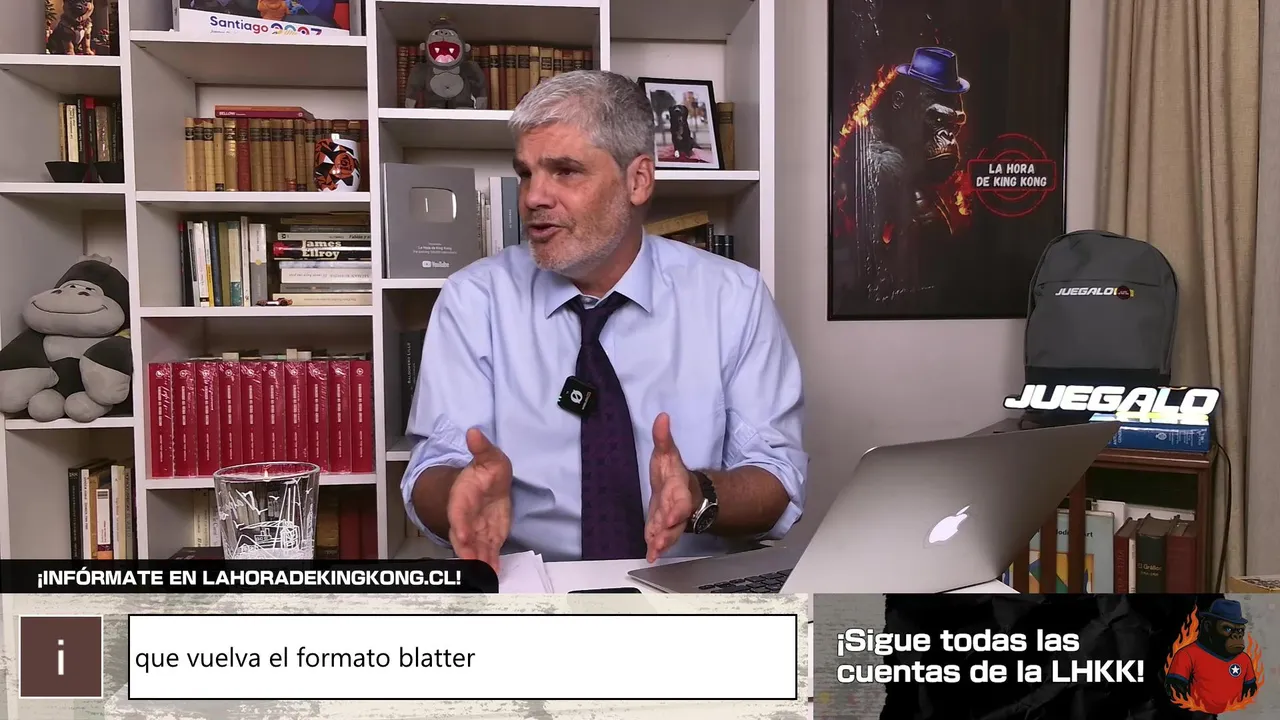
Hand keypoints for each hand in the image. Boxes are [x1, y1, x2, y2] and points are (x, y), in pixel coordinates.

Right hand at [447, 428, 512, 572]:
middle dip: (467, 551)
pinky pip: (488, 553)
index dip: (460, 525)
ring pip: (475, 549)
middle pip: (463, 537)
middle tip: (473, 564)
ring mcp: (477, 530)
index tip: (462, 535)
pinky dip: (491, 564)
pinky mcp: (489, 538)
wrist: (488, 485)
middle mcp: (466, 518)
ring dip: (480, 562)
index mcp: (462, 498)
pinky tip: (495, 574)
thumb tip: (474, 432)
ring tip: (486, 575)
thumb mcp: (488, 457)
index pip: (458, 513)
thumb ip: (482, 448)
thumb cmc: (485, 471)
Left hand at [645, 412, 696, 562]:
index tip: (672, 517)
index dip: (677, 508)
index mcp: (679, 488)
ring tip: (654, 550)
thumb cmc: (673, 472)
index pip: (680, 500)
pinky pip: (661, 539)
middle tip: (659, 538)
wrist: (682, 489)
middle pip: (675, 520)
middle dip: (668, 529)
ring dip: (662, 541)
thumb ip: (663, 438)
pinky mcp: (663, 528)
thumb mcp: (667, 453)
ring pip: (669, 532)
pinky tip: (650, 555)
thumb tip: (661, 417)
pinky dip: (657, 547)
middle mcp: (677, 507)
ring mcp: (671, 519)